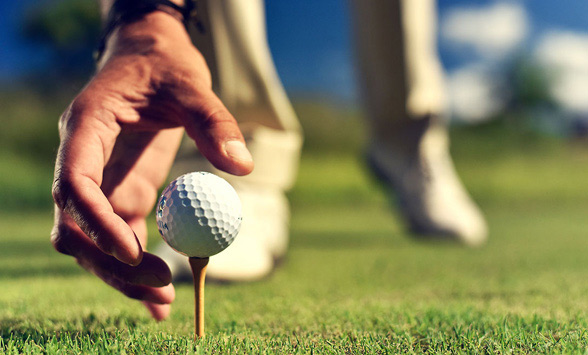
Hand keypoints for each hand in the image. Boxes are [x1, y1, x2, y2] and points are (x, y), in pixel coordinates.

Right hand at [51, 12, 252, 319]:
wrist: (153, 57)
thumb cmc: (165, 65)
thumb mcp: (192, 84)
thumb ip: (215, 123)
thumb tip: (241, 166)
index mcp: (86, 127)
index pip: (75, 183)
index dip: (96, 222)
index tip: (132, 250)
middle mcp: (84, 159)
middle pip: (76, 225)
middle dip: (110, 262)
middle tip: (161, 286)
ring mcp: (102, 180)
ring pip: (93, 240)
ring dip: (121, 274)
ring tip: (165, 302)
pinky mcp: (123, 190)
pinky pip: (121, 235)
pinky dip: (137, 265)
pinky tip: (162, 293)